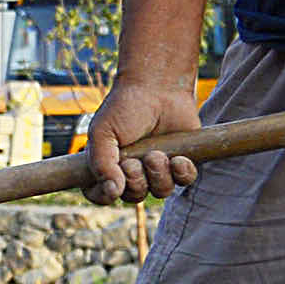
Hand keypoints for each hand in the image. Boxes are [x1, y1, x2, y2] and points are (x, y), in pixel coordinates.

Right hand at [85, 77, 208, 201]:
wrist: (158, 87)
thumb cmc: (125, 107)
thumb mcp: (102, 133)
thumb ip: (101, 164)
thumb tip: (113, 191)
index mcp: (107, 165)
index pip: (100, 195)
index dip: (105, 196)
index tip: (113, 188)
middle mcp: (132, 171)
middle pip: (133, 196)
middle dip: (136, 180)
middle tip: (136, 160)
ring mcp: (158, 168)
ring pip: (161, 192)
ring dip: (159, 175)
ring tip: (157, 153)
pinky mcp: (181, 163)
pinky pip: (185, 182)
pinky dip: (182, 172)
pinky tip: (178, 158)